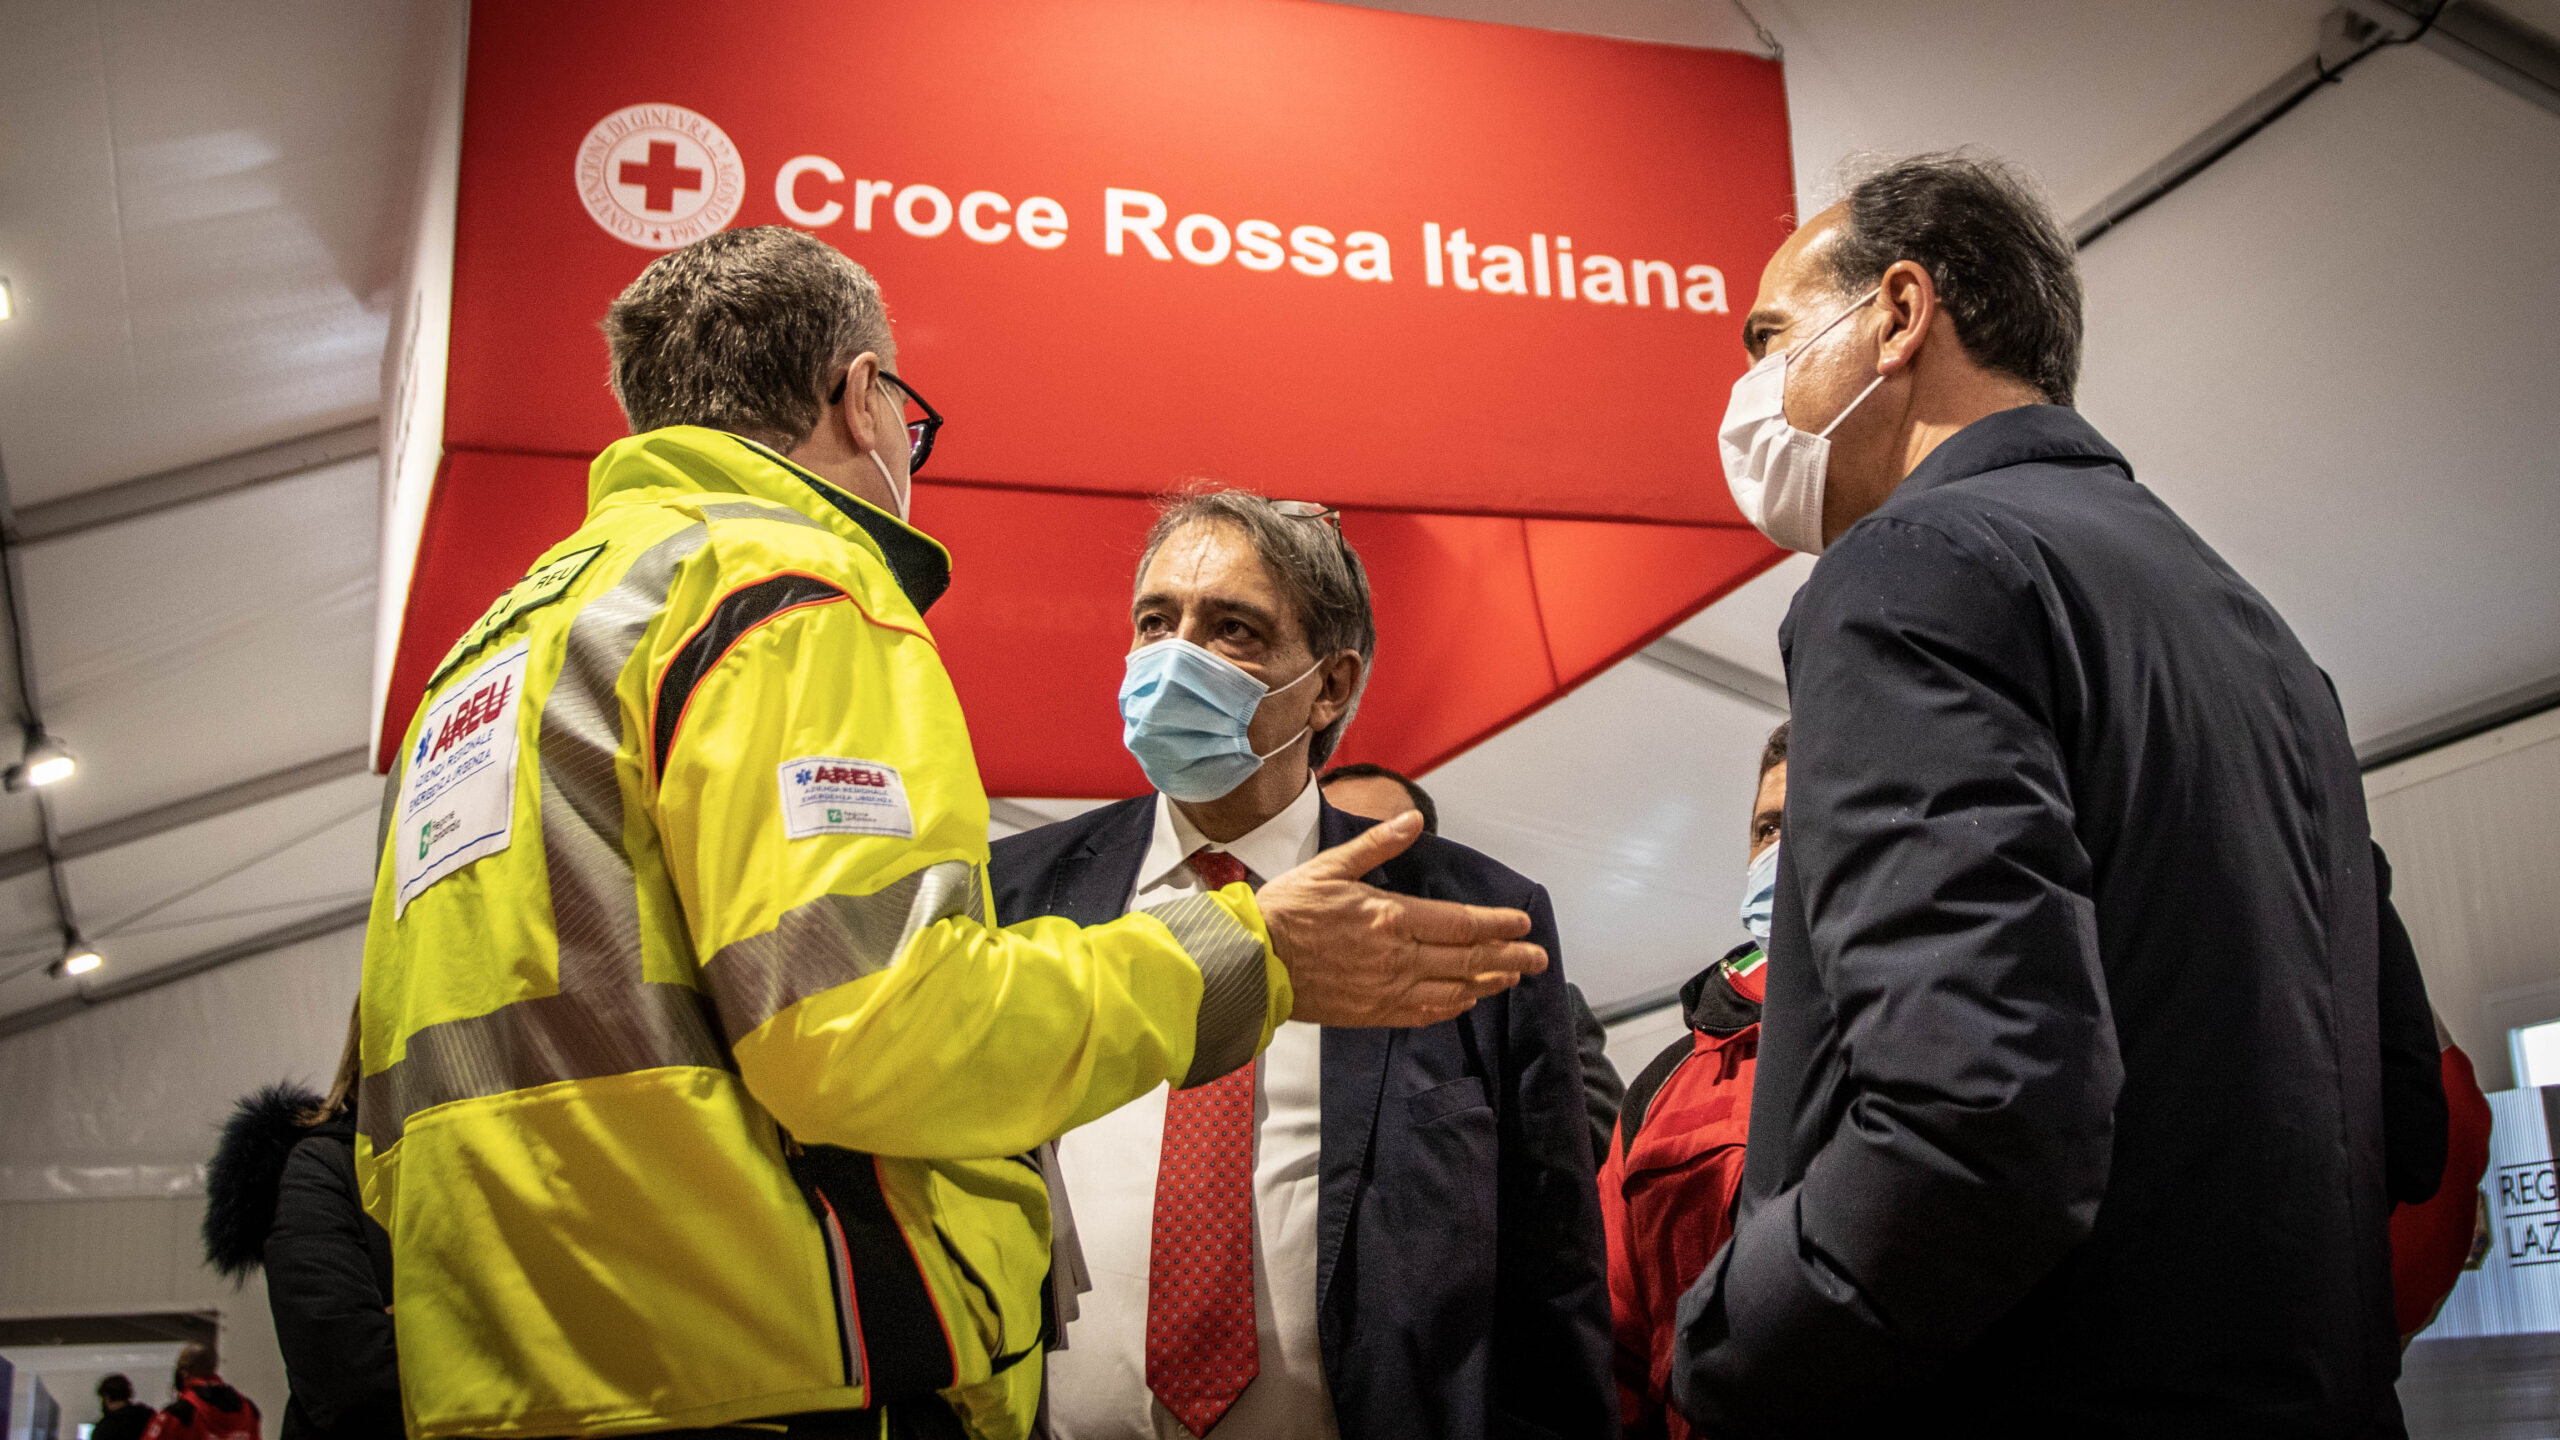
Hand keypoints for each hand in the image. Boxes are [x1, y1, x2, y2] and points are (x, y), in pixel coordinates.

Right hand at [1255, 810, 1546, 1026]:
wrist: (1253, 963)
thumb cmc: (1286, 911)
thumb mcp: (1330, 866)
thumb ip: (1377, 846)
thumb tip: (1413, 820)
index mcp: (1390, 916)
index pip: (1460, 922)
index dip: (1497, 924)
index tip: (1522, 923)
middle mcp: (1397, 957)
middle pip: (1467, 959)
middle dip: (1508, 956)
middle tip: (1538, 957)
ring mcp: (1387, 989)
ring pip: (1452, 988)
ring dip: (1487, 982)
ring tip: (1512, 976)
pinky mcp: (1372, 1012)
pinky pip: (1424, 1013)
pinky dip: (1452, 1006)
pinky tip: (1466, 999)